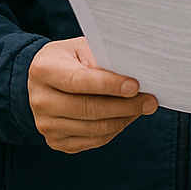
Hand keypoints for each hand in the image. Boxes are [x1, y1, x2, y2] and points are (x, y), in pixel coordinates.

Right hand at [28, 37, 157, 152]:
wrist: (45, 80)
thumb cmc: (70, 58)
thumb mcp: (82, 48)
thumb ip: (103, 59)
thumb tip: (133, 74)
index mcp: (45, 69)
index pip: (80, 81)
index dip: (109, 85)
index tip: (135, 86)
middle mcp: (41, 100)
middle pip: (88, 109)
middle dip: (124, 106)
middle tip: (149, 101)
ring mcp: (46, 124)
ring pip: (93, 128)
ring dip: (123, 119)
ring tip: (142, 107)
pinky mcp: (56, 141)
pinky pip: (92, 141)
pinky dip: (114, 129)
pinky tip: (126, 117)